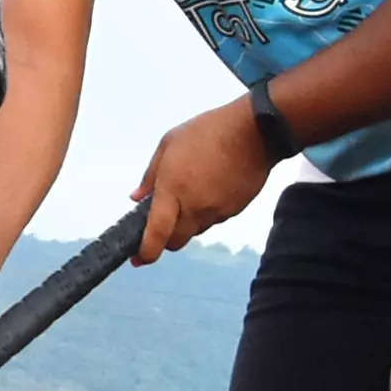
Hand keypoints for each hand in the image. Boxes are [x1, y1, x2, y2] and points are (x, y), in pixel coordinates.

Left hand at [132, 98, 277, 260]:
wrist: (254, 131)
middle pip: (176, 241)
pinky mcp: (234, 211)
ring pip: (195, 231)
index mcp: (173, 189)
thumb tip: (137, 198)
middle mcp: (195, 206)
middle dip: (165, 239)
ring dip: (186, 223)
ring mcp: (217, 211)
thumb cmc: (207, 131)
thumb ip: (150, 175)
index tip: (138, 259)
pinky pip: (213, 220)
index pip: (157, 232)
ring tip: (190, 193)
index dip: (146, 252)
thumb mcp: (169, 143)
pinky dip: (206, 213)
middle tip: (161, 223)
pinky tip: (209, 189)